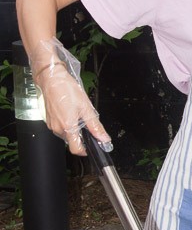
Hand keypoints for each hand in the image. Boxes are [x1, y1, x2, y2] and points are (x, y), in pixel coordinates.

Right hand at [31, 38, 110, 154]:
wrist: (51, 79)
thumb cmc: (67, 90)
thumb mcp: (86, 108)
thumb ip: (95, 126)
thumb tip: (104, 138)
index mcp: (68, 127)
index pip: (76, 149)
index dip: (86, 150)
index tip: (92, 145)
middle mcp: (58, 129)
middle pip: (72, 141)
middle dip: (81, 135)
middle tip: (86, 121)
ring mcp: (52, 125)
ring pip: (66, 134)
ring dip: (74, 128)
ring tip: (77, 113)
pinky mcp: (49, 120)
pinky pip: (60, 127)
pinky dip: (67, 123)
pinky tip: (69, 111)